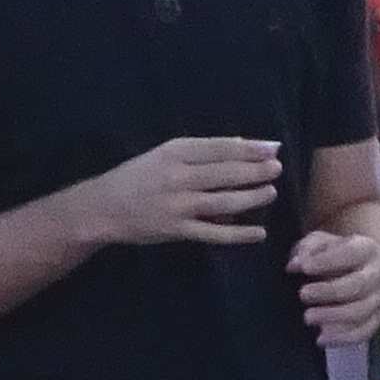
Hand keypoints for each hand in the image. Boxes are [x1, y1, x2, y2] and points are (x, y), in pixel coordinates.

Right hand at [80, 134, 282, 250]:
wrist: (103, 208)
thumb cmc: (137, 177)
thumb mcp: (164, 154)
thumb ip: (199, 151)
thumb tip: (242, 145)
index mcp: (175, 152)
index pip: (220, 148)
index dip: (250, 148)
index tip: (273, 148)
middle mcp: (178, 176)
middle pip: (226, 172)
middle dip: (256, 170)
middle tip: (277, 169)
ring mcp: (179, 205)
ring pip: (225, 201)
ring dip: (252, 197)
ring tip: (271, 193)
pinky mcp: (177, 230)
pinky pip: (214, 233)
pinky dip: (238, 234)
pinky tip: (257, 233)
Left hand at [292, 218, 379, 344]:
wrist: (370, 270)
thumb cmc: (339, 254)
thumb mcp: (323, 243)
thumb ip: (308, 250)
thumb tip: (294, 265)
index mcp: (367, 249)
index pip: (351, 253)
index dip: (327, 261)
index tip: (304, 267)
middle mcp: (379, 274)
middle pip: (358, 284)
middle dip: (329, 291)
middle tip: (303, 294)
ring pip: (361, 311)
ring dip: (333, 317)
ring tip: (307, 318)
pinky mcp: (378, 320)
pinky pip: (364, 332)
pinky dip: (342, 338)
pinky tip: (320, 338)